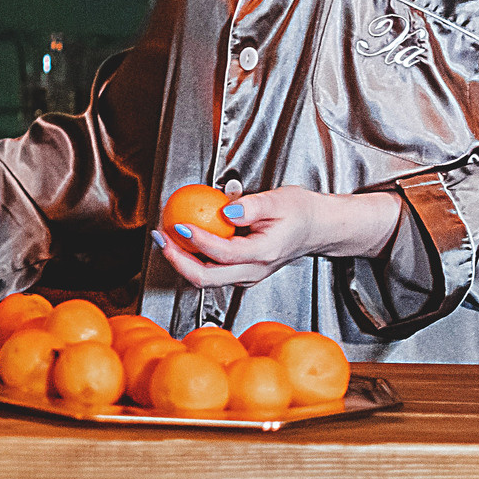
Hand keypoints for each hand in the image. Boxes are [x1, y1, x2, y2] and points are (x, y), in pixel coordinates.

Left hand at [157, 187, 402, 290]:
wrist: (317, 228)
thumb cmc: (300, 212)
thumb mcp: (278, 199)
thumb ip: (252, 206)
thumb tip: (225, 210)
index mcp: (264, 253)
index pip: (223, 254)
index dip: (198, 241)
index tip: (179, 225)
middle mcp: (254, 270)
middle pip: (207, 278)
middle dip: (177, 260)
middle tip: (161, 237)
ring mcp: (247, 275)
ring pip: (206, 279)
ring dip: (181, 260)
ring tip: (164, 237)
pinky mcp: (241, 273)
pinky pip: (211, 271)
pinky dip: (191, 258)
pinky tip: (180, 241)